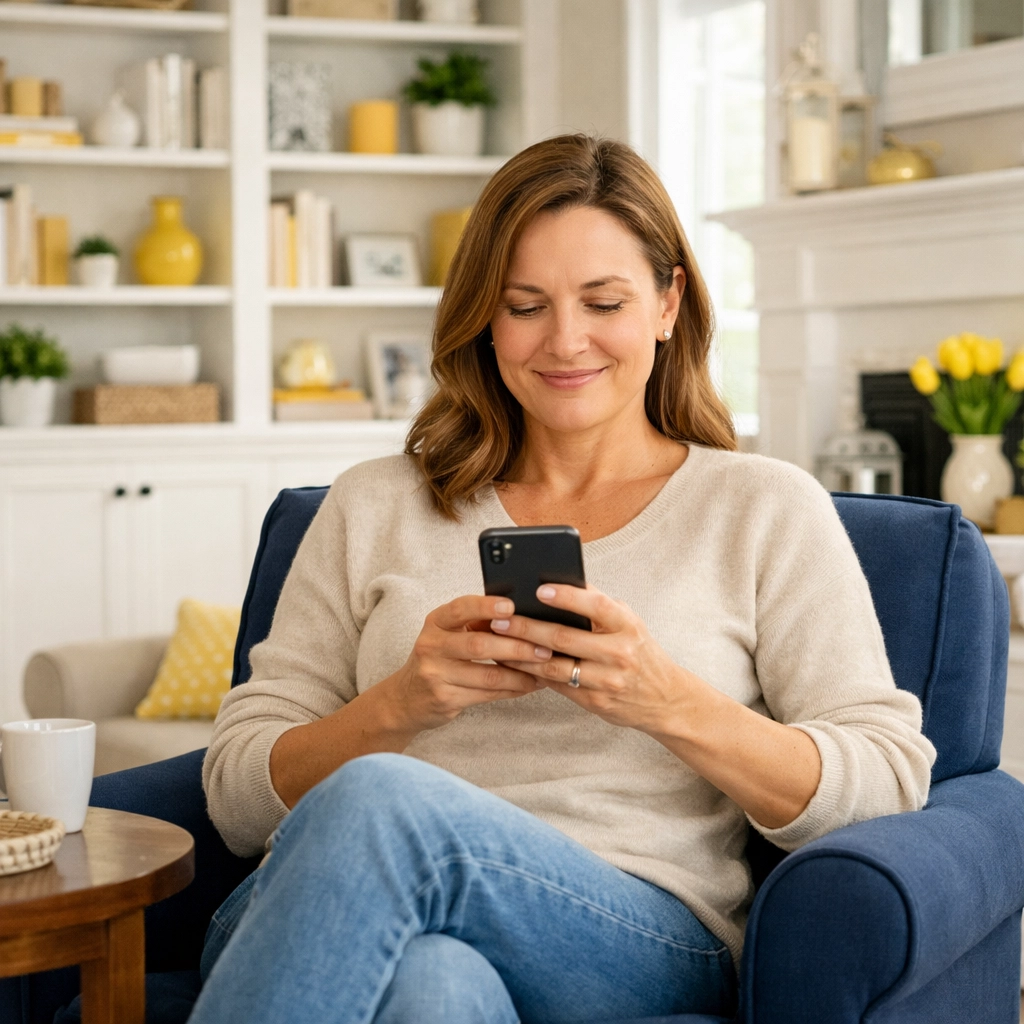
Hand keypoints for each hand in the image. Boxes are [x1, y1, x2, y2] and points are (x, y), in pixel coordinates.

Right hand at [382, 595, 552, 732]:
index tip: (512, 606)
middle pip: (480, 645)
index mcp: (436, 622)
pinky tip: (529, 685)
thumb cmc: (437, 658)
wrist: (406, 697)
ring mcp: (436, 674)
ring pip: (487, 675)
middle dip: (516, 647)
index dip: (487, 606)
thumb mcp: (447, 634)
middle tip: (544, 648)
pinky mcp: (445, 699)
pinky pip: (487, 694)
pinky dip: (512, 690)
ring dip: (520, 674)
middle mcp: (431, 646)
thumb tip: (522, 615)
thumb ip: (475, 624)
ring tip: (543, 670)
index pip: (461, 608)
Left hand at [493, 584, 697, 733]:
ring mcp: (607, 680)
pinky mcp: (595, 701)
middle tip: (499, 619)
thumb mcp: (628, 623)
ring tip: (497, 642)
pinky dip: (533, 673)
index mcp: (628, 626)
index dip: (568, 597)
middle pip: (565, 638)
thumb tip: (560, 582)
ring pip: (555, 666)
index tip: (540, 590)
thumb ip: (598, 606)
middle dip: (528, 627)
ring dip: (521, 653)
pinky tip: (514, 662)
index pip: (597, 606)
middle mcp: (619, 653)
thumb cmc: (640, 652)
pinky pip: (557, 685)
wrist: (665, 698)